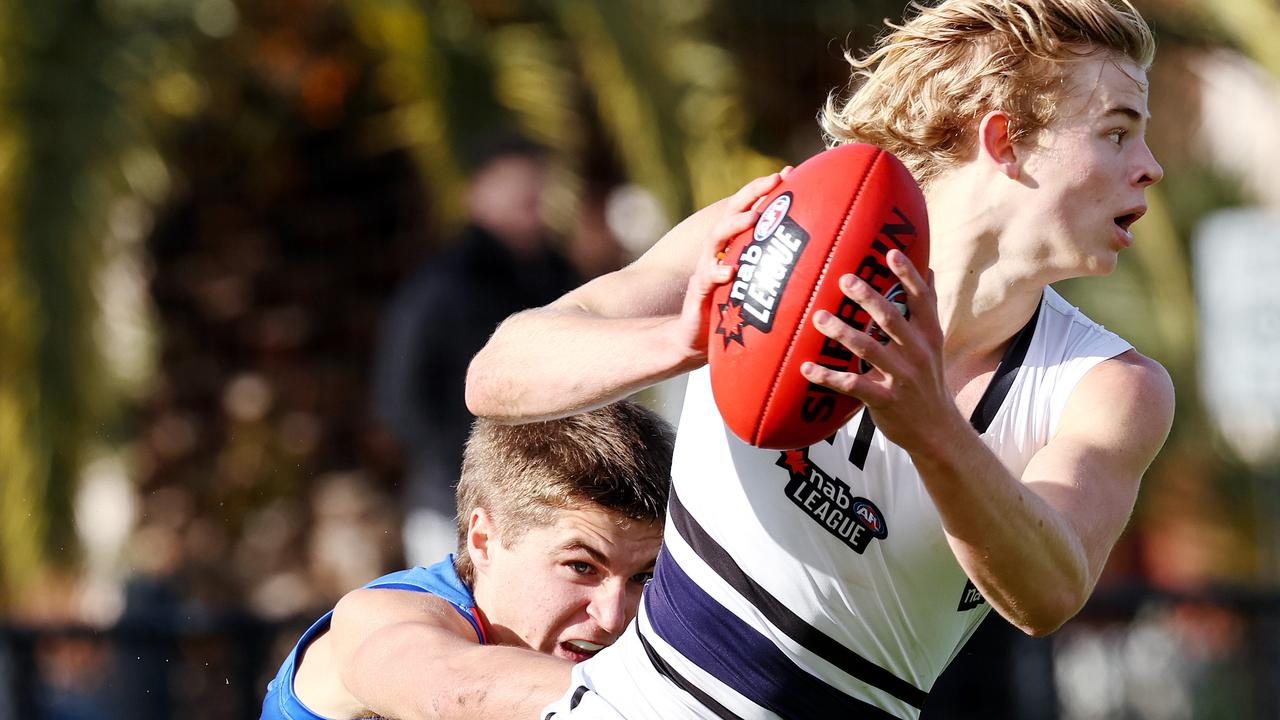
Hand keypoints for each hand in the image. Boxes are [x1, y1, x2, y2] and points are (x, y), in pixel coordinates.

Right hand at [672, 168, 789, 363]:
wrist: (696, 341)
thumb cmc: (734, 313)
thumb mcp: (759, 289)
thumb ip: (779, 273)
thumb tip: (821, 260)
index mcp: (734, 247)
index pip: (748, 209)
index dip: (764, 190)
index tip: (789, 172)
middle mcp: (718, 252)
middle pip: (731, 214)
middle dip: (752, 194)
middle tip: (774, 181)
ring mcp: (705, 270)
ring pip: (715, 239)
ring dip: (734, 225)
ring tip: (752, 217)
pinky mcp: (697, 294)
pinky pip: (704, 280)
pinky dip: (716, 274)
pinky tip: (729, 272)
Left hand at [800, 249, 954, 453]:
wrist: (938, 431)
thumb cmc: (928, 381)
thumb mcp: (934, 345)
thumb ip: (927, 310)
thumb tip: (928, 271)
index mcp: (929, 336)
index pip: (921, 300)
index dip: (908, 276)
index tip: (891, 253)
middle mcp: (917, 353)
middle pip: (892, 319)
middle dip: (868, 298)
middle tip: (844, 279)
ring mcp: (900, 377)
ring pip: (868, 349)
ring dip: (842, 332)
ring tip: (819, 317)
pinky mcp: (884, 400)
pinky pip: (851, 384)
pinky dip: (827, 376)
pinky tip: (806, 367)